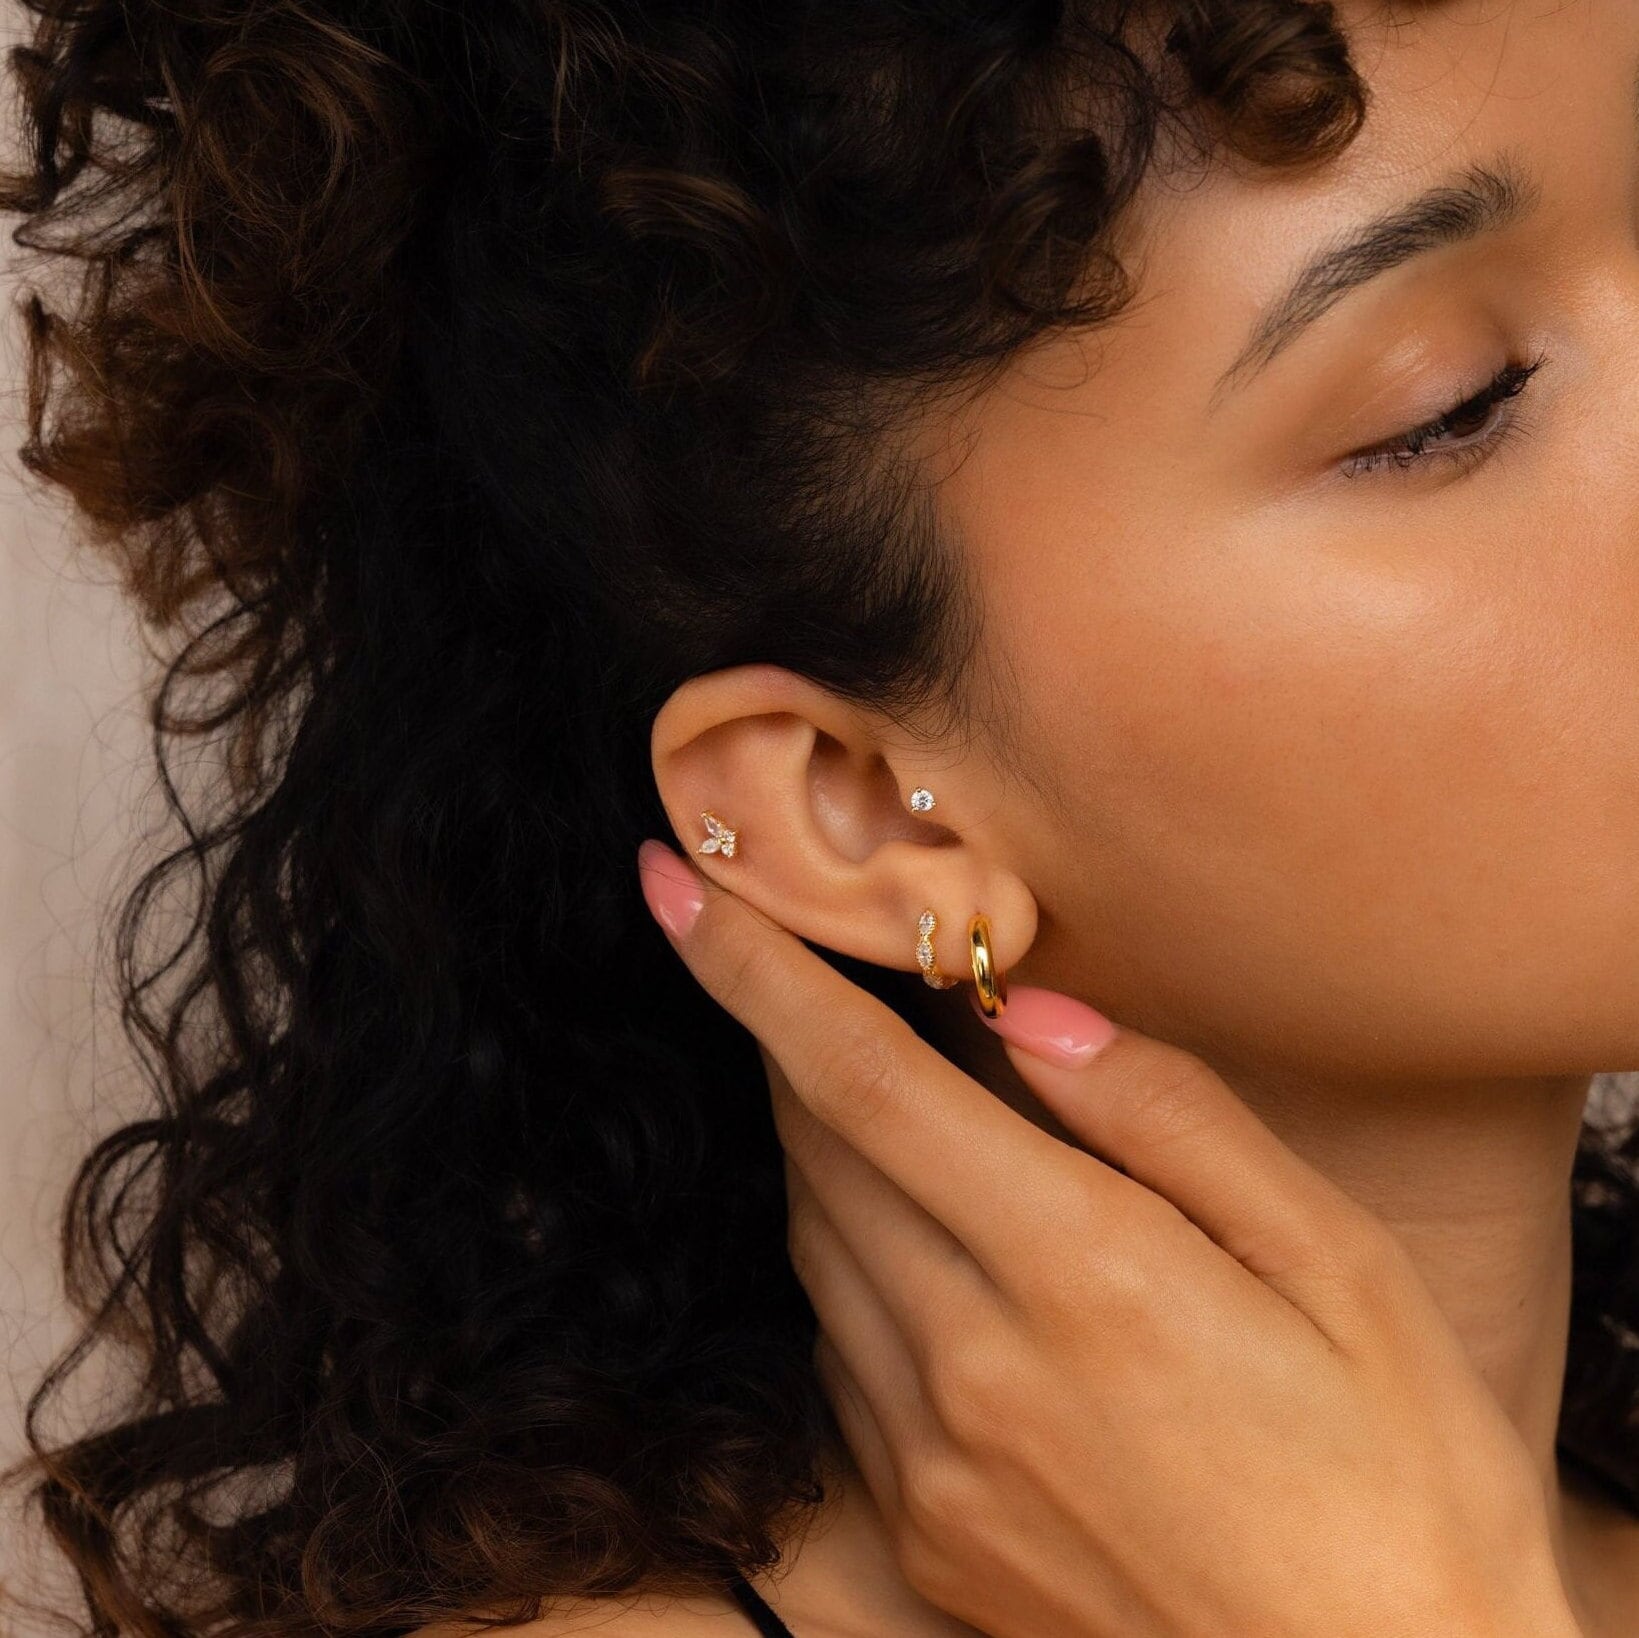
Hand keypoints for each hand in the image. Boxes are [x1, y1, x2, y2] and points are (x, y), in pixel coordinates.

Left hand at [636, 841, 1582, 1637]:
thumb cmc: (1399, 1477)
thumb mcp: (1335, 1261)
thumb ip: (1166, 1117)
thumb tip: (1024, 1017)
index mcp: (1081, 1273)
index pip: (863, 1083)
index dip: (753, 972)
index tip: (672, 887)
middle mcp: (972, 1367)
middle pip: (818, 1155)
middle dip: (788, 1042)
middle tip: (803, 967)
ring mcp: (932, 1465)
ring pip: (816, 1251)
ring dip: (821, 1150)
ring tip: (878, 1094)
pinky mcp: (924, 1535)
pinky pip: (842, 1359)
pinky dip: (853, 1270)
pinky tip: (925, 1253)